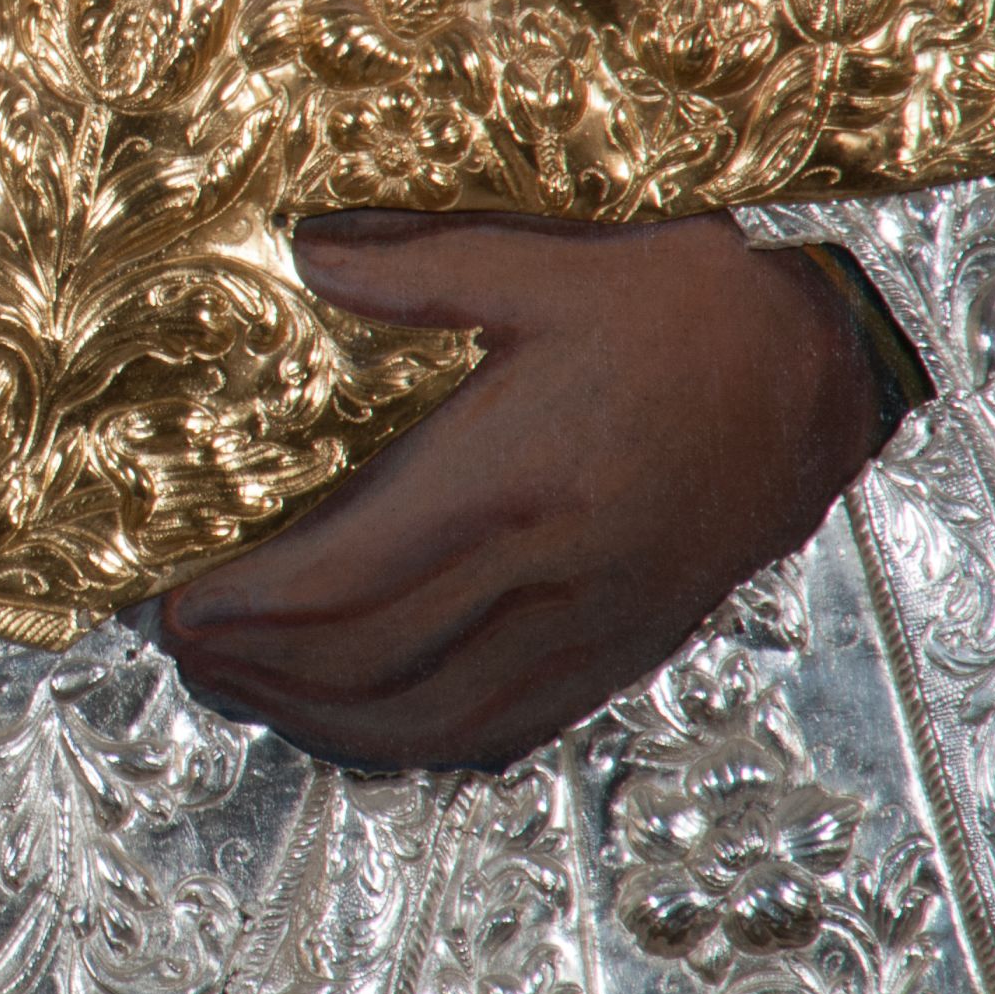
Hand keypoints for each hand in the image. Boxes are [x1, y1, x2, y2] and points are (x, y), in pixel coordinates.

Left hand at [158, 211, 896, 770]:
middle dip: (255, 671)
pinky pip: (503, 730)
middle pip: (366, 663)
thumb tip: (306, 249)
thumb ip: (420, 263)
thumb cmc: (690, 308)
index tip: (172, 606)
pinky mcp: (620, 650)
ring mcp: (588, 625)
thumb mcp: (552, 262)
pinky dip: (412, 745)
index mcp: (508, 478)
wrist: (822, 375)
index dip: (248, 610)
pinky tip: (352, 725)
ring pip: (430, 719)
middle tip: (173, 649)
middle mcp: (545, 571)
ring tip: (235, 692)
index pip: (346, 579)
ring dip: (316, 722)